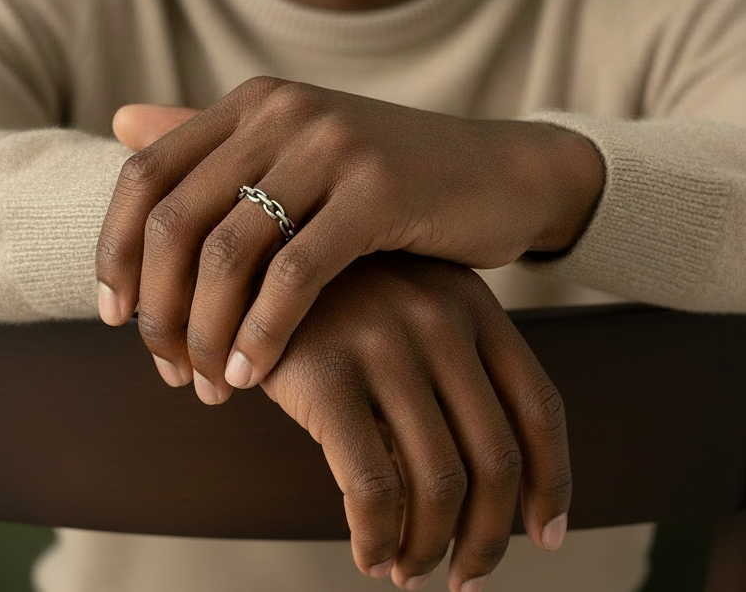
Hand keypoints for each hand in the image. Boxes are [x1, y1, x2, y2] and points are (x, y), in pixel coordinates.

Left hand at [97, 78, 602, 401]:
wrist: (502, 174)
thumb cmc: (395, 181)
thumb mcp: (304, 154)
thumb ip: (218, 147)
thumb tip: (120, 122)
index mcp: (256, 104)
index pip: (145, 176)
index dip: (114, 251)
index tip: (117, 317)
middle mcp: (284, 114)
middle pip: (174, 221)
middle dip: (158, 309)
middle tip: (168, 368)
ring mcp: (331, 148)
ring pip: (228, 254)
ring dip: (207, 333)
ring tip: (211, 385)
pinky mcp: (378, 191)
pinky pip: (294, 275)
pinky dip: (263, 333)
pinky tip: (256, 375)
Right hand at [260, 252, 570, 591]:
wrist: (263, 256)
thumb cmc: (345, 299)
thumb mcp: (414, 309)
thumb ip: (454, 376)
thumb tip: (483, 493)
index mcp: (473, 305)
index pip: (541, 409)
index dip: (552, 483)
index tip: (545, 536)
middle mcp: (439, 320)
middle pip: (495, 457)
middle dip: (488, 538)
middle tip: (467, 578)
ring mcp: (383, 344)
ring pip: (438, 482)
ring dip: (430, 548)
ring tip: (409, 572)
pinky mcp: (325, 374)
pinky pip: (371, 484)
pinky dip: (379, 537)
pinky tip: (369, 553)